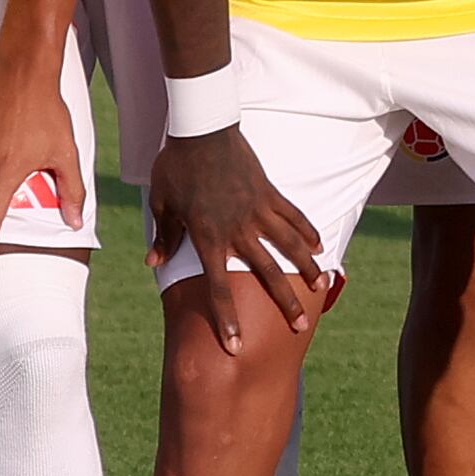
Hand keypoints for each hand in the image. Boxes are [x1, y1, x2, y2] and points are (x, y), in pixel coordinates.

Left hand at [147, 125, 327, 354]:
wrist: (202, 129)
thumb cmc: (177, 167)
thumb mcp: (162, 203)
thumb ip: (165, 235)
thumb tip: (152, 261)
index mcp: (208, 238)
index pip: (218, 289)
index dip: (227, 320)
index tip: (236, 346)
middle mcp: (237, 230)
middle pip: (265, 274)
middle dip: (283, 304)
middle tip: (299, 328)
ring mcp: (257, 211)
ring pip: (288, 246)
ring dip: (306, 269)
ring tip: (322, 286)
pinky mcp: (269, 193)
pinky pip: (292, 215)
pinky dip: (306, 231)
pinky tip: (319, 245)